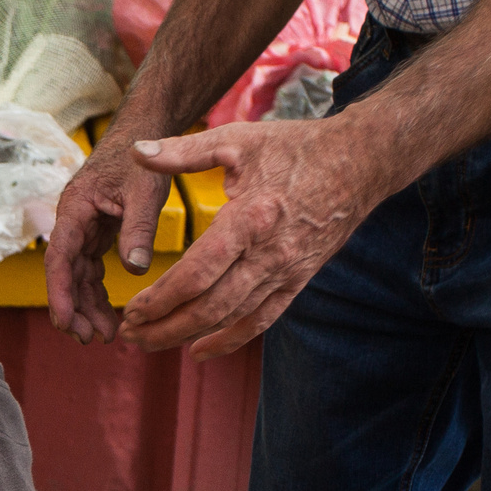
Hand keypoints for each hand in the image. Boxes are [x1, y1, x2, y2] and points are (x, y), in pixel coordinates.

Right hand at [42, 122, 173, 342]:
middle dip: (74, 308)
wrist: (144, 132)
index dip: (60, 293)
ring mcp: (84, 227)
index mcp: (75, 209)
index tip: (65, 323)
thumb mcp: (145, 191)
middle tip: (90, 339)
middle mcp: (74, 221)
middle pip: (65, 272)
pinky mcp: (97, 231)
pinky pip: (91, 267)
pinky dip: (97, 290)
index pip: (59, 257)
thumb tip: (136, 269)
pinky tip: (106, 312)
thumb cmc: (142, 158)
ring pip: (77, 274)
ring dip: (86, 305)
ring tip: (103, 335)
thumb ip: (139, 228)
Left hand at [114, 114, 392, 358]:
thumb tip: (136, 152)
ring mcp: (286, 271)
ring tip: (150, 343)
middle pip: (209, 307)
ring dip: (187, 336)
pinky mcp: (298, 280)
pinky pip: (262, 320)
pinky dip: (230, 340)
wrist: (360, 163)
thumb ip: (183, 150)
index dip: (160, 299)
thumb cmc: (295, 147)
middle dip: (165, 327)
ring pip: (231, 319)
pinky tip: (200, 350)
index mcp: (249, 219)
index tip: (132, 310)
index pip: (197, 274)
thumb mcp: (238, 139)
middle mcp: (269, 254)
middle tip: (130, 334)